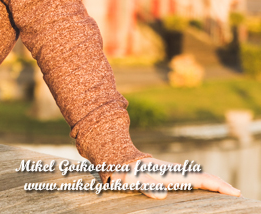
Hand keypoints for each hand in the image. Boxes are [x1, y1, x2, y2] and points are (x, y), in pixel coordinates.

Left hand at [111, 157, 239, 198]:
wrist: (116, 158)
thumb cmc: (125, 171)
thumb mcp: (133, 178)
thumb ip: (145, 184)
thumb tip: (161, 194)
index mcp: (172, 174)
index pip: (201, 180)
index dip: (218, 186)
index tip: (234, 192)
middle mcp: (174, 172)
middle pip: (203, 178)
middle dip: (220, 185)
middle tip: (236, 193)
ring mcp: (171, 173)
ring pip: (197, 178)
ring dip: (212, 184)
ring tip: (225, 192)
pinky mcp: (165, 176)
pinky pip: (188, 180)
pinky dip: (201, 183)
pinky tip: (202, 189)